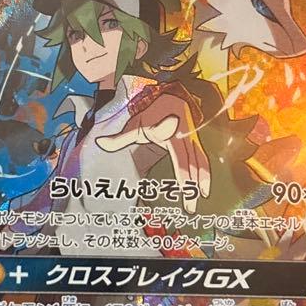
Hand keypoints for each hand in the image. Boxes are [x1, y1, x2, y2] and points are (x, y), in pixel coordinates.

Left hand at [96, 93, 210, 213]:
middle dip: (192, 186)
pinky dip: (205, 175)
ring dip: (202, 182)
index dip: (183, 173)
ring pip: (201, 163)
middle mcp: (185, 138)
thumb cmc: (152, 113)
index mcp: (170, 134)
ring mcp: (193, 141)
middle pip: (191, 165)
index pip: (179, 157)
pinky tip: (204, 190)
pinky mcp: (197, 143)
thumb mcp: (135, 124)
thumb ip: (119, 138)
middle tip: (189, 207)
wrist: (173, 98)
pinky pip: (203, 160)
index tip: (185, 186)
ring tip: (201, 199)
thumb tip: (100, 143)